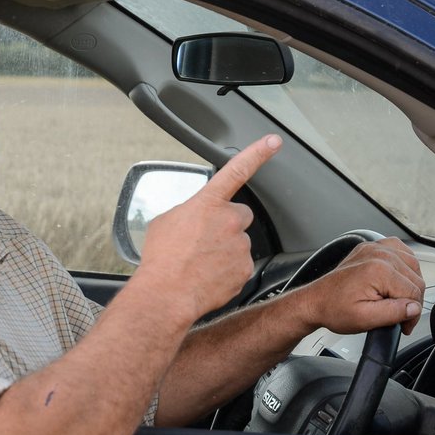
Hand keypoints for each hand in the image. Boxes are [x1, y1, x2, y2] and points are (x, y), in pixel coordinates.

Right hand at [133, 135, 282, 323]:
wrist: (166, 294)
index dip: (257, 153)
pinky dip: (226, 271)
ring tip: (200, 262)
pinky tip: (208, 276)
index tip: (273, 141)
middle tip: (206, 240)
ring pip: (238, 243)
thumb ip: (187, 212)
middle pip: (239, 216)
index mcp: (208, 203)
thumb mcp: (165, 222)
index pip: (237, 170)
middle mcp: (229, 221)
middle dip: (227, 225)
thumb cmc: (161, 258)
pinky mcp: (244, 269)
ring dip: (225, 250)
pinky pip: (239, 266)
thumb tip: (192, 218)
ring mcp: (239, 246)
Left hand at [301, 238, 424, 335]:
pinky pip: (400, 251)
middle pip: (416, 278)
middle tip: (401, 316)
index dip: (412, 314)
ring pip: (412, 264)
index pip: (414, 292)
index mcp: (379, 270)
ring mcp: (375, 248)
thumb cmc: (334, 309)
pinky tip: (398, 277)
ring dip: (410, 283)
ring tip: (398, 299)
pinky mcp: (371, 248)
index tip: (405, 325)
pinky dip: (404, 264)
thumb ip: (394, 313)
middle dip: (412, 300)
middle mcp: (379, 254)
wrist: (315, 301)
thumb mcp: (365, 319)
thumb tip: (414, 308)